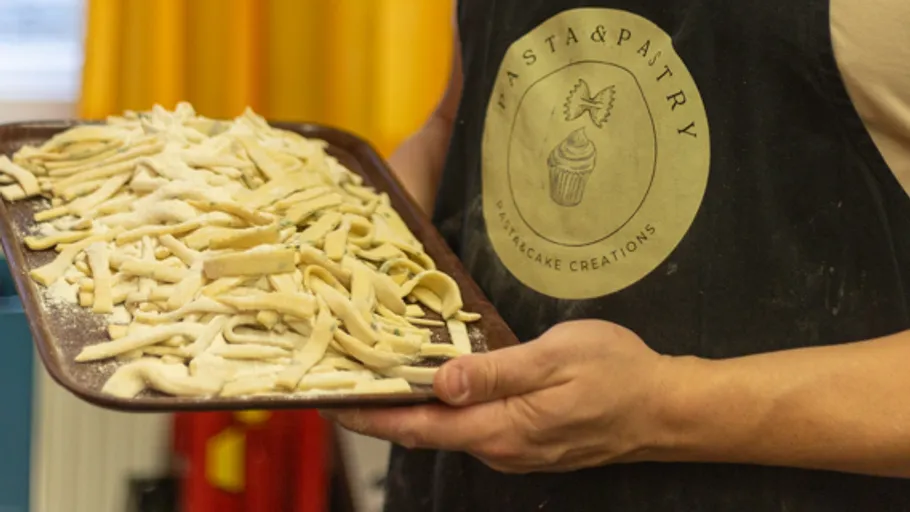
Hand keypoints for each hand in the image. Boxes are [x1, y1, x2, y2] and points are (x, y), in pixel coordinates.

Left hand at [322, 319, 683, 473]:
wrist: (664, 410)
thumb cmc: (615, 374)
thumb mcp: (555, 359)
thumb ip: (496, 373)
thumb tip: (442, 383)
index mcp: (499, 430)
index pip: (418, 427)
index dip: (372, 416)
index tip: (331, 402)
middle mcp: (498, 449)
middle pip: (424, 433)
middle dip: (381, 411)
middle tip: (343, 380)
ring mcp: (512, 450)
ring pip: (447, 431)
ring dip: (410, 409)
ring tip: (380, 375)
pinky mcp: (525, 443)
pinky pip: (471, 429)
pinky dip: (443, 410)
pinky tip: (435, 385)